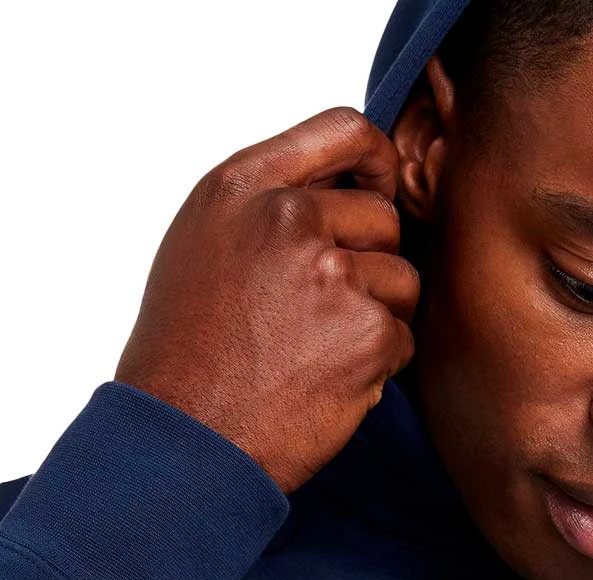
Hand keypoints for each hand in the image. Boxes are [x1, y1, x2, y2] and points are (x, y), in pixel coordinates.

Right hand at [114, 106, 418, 494]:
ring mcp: (334, 275)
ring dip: (378, 316)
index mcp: (245, 188)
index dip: (376, 160)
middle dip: (371, 263)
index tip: (380, 187)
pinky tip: (327, 380)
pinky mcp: (368, 333)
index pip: (343, 130)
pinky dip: (378, 364)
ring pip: (402, 279)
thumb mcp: (206, 246)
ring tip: (317, 349)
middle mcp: (290, 220)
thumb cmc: (190, 351)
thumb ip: (270, 206)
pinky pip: (404, 337)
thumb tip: (344, 189)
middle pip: (383, 217)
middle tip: (322, 312)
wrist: (188, 437)